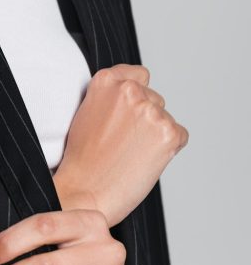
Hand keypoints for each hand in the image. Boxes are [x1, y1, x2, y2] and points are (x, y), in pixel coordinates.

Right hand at [52, 64, 188, 227]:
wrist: (85, 191)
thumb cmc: (83, 160)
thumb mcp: (88, 112)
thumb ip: (111, 98)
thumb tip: (136, 99)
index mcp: (106, 81)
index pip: (139, 74)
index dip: (137, 94)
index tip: (130, 110)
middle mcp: (129, 90)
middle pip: (154, 98)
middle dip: (145, 117)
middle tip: (125, 141)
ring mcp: (150, 110)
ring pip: (166, 118)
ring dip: (155, 134)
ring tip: (132, 153)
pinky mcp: (168, 132)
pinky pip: (180, 136)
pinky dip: (169, 149)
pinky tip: (146, 160)